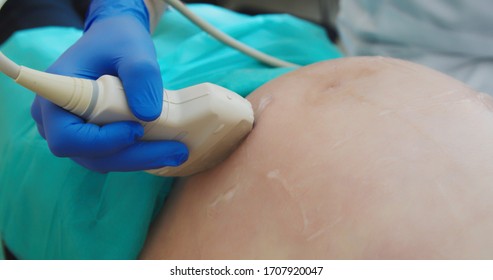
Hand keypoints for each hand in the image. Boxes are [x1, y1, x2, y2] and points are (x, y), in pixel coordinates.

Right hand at [31, 0, 188, 171]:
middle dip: (134, 157)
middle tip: (176, 153)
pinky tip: (166, 149)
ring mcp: (74, 131)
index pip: (67, 137)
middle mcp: (56, 119)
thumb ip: (141, 77)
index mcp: (55, 96)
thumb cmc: (119, 41)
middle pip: (89, 155)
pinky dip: (138, 154)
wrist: (116, 40)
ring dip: (140, 159)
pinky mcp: (93, 137)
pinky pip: (112, 154)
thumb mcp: (134, 51)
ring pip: (103, 160)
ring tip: (177, 152)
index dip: (101, 142)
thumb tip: (148, 115)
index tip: (136, 129)